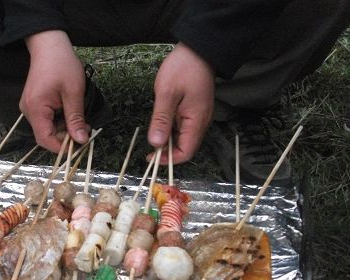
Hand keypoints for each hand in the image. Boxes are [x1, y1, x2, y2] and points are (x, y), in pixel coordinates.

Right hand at [22, 30, 88, 151]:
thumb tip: (81, 140)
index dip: (62, 147)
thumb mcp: (74, 92)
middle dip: (66, 136)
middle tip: (85, 128)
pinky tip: (71, 112)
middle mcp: (28, 111)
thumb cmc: (61, 63)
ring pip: (48, 128)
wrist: (49, 44)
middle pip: (46, 136)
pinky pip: (47, 120)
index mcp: (36, 109)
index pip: (45, 139)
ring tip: (80, 118)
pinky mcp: (35, 104)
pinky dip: (61, 120)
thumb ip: (76, 119)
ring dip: (65, 128)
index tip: (80, 145)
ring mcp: (30, 108)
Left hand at [147, 42, 214, 163]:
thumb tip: (155, 144)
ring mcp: (199, 117)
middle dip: (167, 152)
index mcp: (196, 121)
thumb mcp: (167, 94)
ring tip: (153, 133)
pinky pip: (183, 127)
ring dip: (168, 140)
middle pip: (185, 148)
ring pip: (183, 138)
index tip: (151, 157)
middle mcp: (201, 122)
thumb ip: (161, 120)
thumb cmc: (183, 68)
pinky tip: (161, 122)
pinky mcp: (195, 110)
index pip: (185, 153)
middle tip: (149, 148)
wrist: (198, 49)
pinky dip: (171, 130)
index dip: (168, 159)